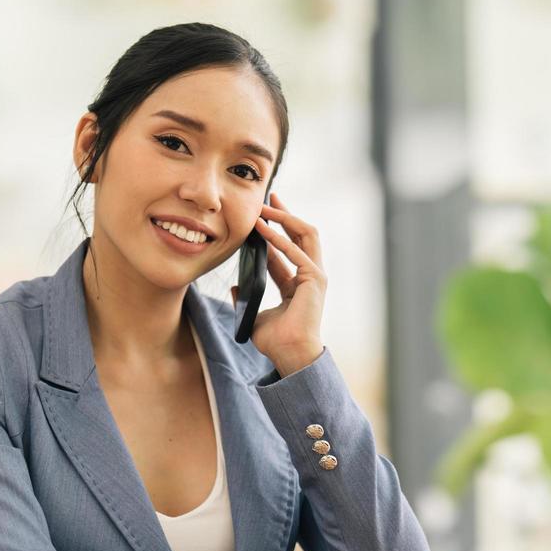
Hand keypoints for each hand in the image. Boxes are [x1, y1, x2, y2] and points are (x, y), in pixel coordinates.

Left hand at [231, 192, 324, 375]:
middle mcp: (309, 276)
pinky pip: (297, 251)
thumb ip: (247, 298)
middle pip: (301, 234)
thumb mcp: (256, 314)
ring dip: (285, 218)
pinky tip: (263, 229)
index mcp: (298, 283)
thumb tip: (236, 286)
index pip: (287, 248)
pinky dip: (280, 238)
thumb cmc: (277, 340)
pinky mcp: (314, 279)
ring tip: (266, 207)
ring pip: (305, 235)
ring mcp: (315, 276)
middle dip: (285, 213)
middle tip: (269, 196)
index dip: (274, 230)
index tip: (260, 214)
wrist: (289, 354)